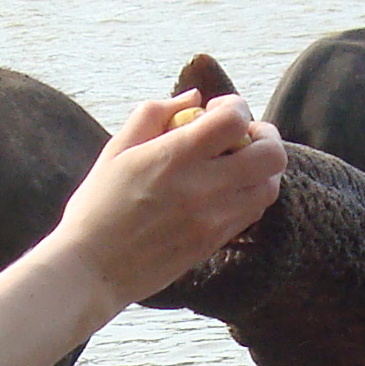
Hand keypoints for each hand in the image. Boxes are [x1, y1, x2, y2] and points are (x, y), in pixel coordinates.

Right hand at [51, 74, 285, 308]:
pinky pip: (253, 213)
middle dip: (266, 136)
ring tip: (237, 164)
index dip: (236, 106)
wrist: (93, 269)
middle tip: (245, 135)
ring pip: (269, 187)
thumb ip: (156, 113)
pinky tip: (226, 190)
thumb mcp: (117, 149)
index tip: (218, 109)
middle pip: (271, 155)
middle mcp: (203, 188)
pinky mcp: (215, 242)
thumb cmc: (98, 205)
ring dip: (261, 169)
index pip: (235, 120)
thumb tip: (195, 96)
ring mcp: (214, 219)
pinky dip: (250, 195)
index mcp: (176, 157)